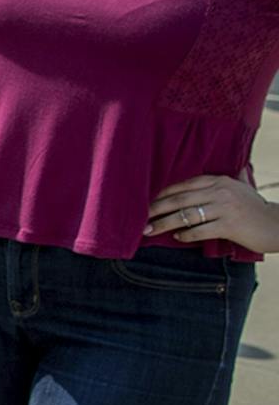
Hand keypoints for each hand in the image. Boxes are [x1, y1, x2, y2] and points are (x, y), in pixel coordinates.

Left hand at [145, 174, 278, 251]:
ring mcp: (225, 208)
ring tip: (149, 230)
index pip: (183, 185)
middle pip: (179, 199)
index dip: (162, 194)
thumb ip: (231, 178)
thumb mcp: (242, 187)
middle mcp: (220, 191)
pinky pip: (200, 230)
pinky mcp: (229, 225)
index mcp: (219, 180)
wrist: (277, 225)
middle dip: (156, 209)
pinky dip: (186, 234)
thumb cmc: (256, 208)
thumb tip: (232, 166)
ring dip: (164, 223)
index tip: (145, 202)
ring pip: (186, 215)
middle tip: (140, 218)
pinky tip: (178, 237)